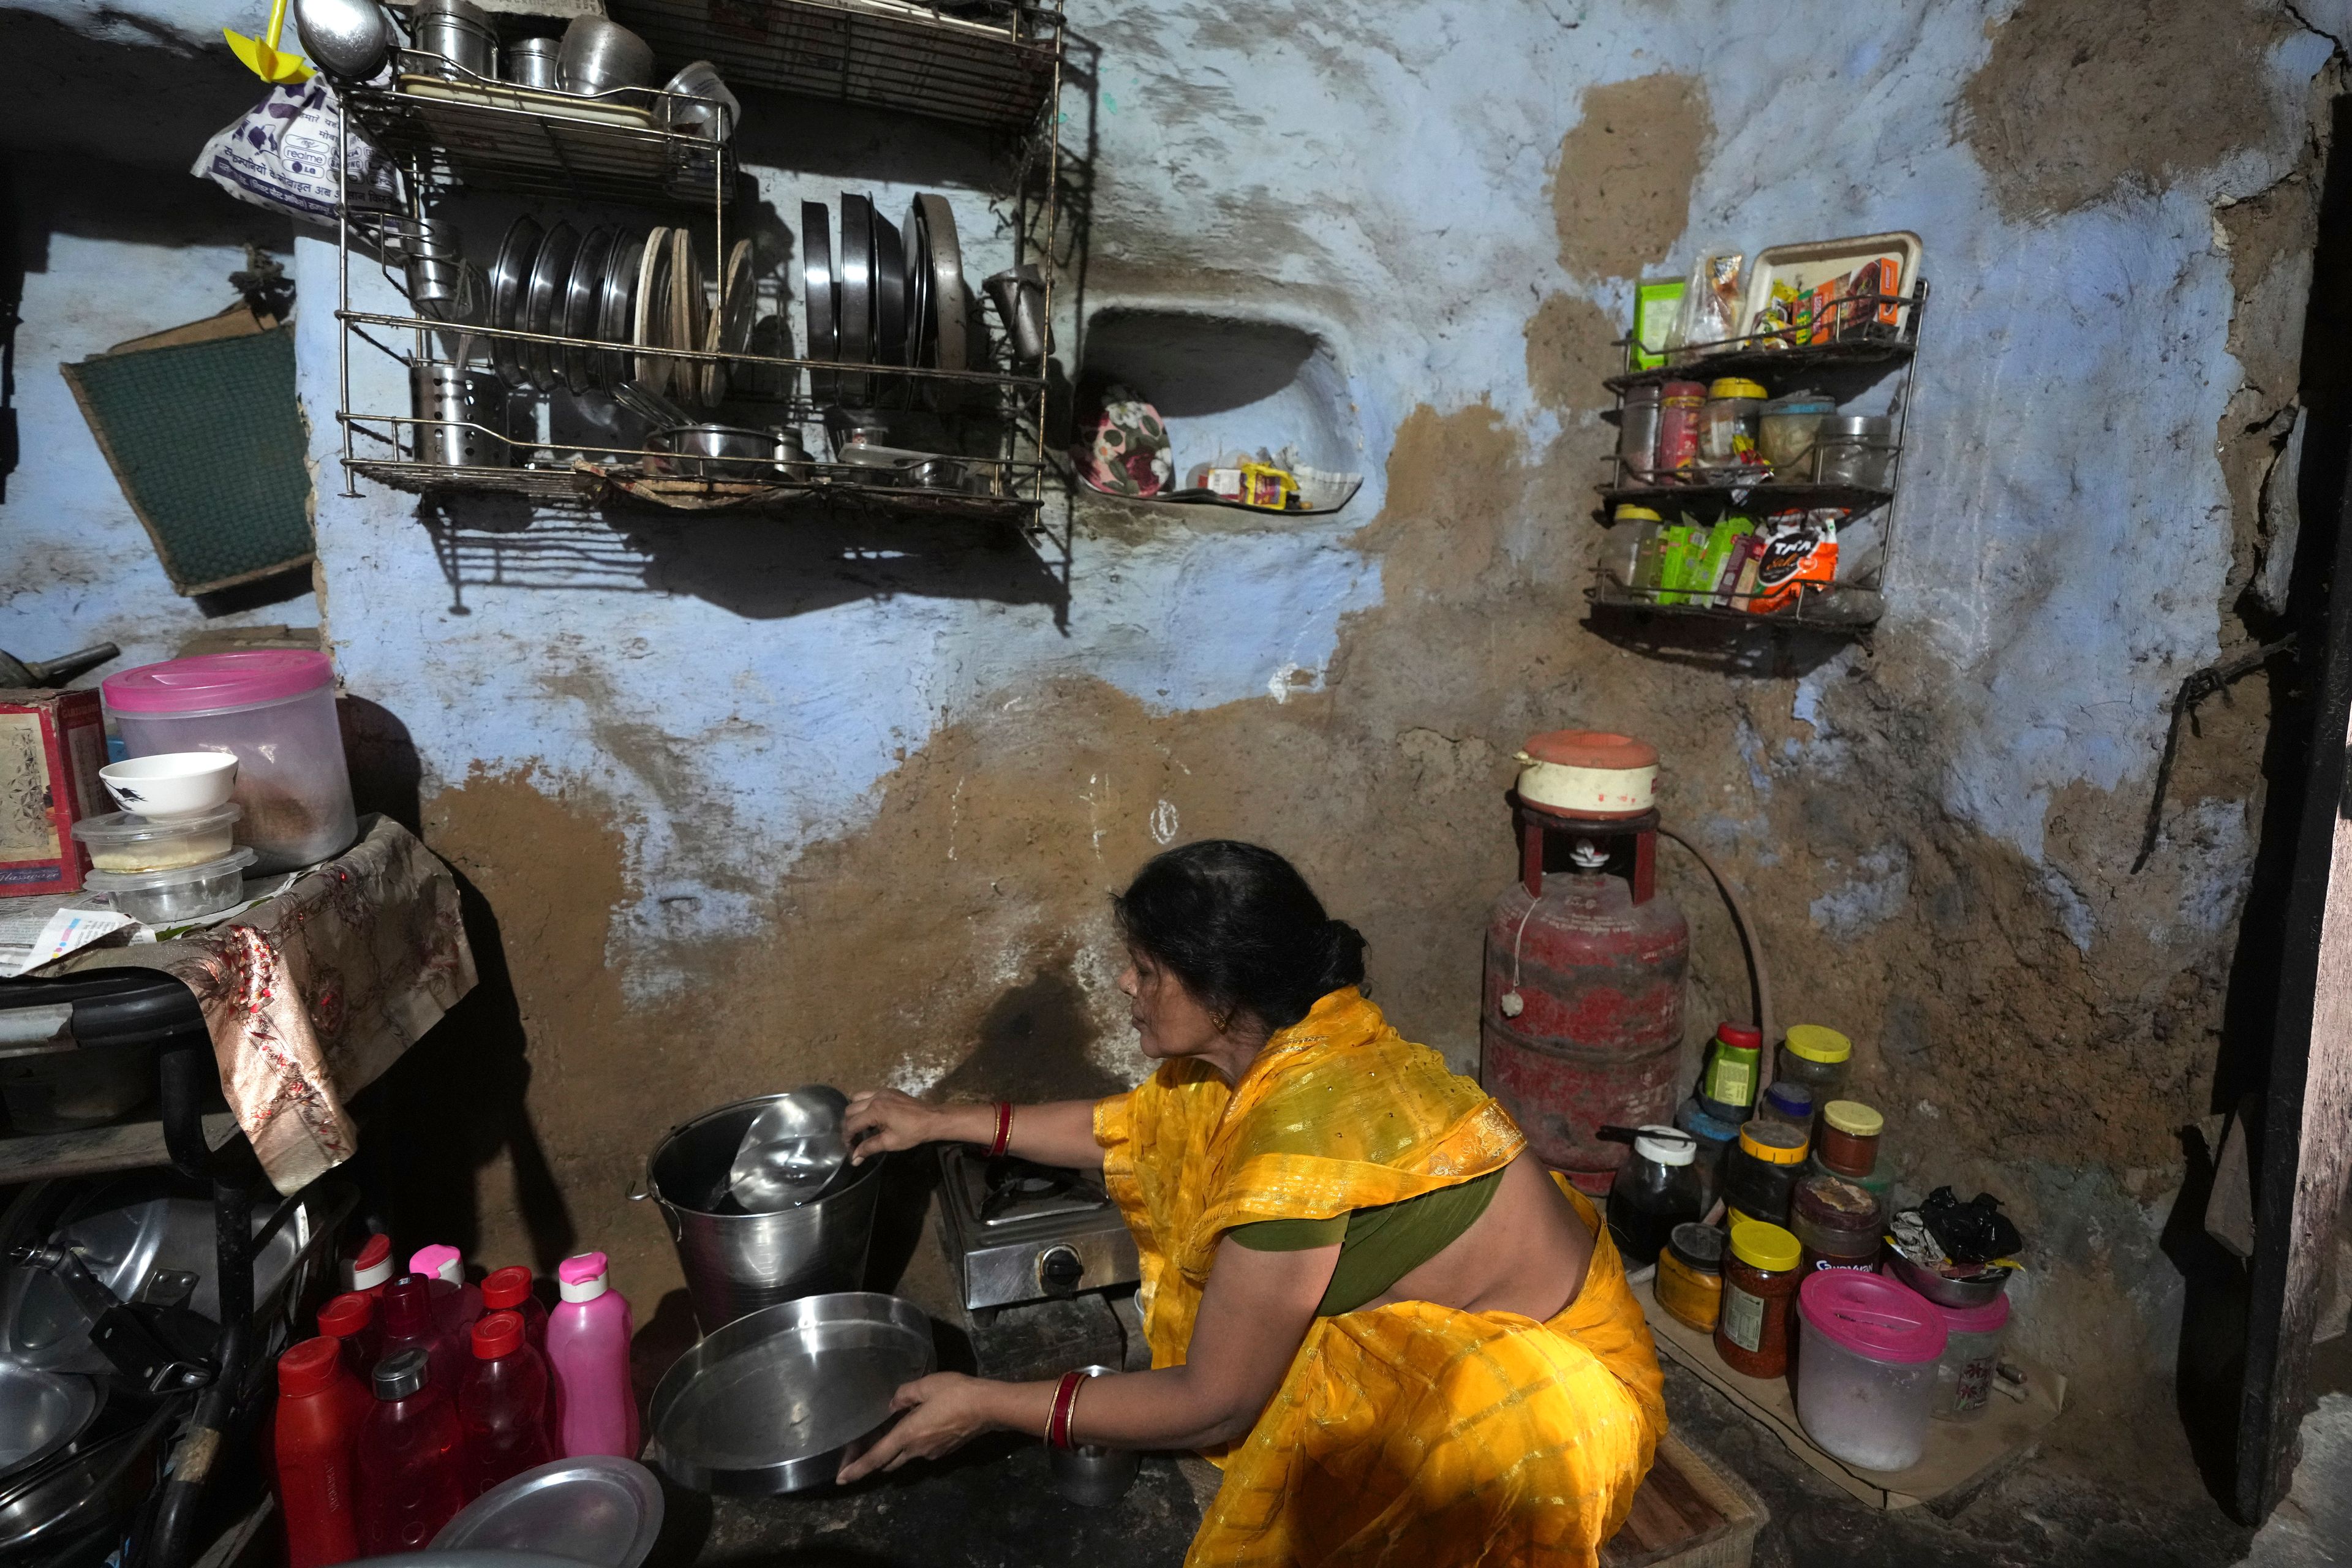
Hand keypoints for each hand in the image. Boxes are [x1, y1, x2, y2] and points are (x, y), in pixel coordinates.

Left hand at [836, 1372, 998, 1482]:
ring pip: (906, 1456)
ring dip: (895, 1450)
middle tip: (860, 1451)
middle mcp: (916, 1450)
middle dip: (873, 1461)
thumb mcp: (926, 1385)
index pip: (876, 1457)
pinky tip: (920, 1428)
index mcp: (907, 1435)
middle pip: (888, 1462)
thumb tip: (893, 1402)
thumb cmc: (956, 1394)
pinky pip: (922, 1450)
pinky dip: (914, 1444)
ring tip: (892, 1435)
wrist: (988, 1407)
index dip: (857, 1468)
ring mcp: (932, 1453)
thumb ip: (904, 1394)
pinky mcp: (944, 1451)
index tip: (841, 1479)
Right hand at [843, 1089, 947, 1163]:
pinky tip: (870, 1116)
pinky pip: (869, 1094)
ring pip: (857, 1098)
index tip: (849, 1148)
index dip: (847, 1138)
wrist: (932, 1119)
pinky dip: (864, 1104)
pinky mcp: (889, 1091)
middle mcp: (875, 1097)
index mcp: (875, 1110)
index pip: (852, 1124)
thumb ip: (869, 1148)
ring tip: (859, 1126)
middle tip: (852, 1138)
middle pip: (850, 1109)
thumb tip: (854, 1159)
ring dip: (854, 1112)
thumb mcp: (890, 1142)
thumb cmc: (912, 1132)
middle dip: (848, 1124)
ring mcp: (882, 1091)